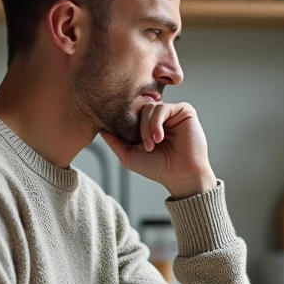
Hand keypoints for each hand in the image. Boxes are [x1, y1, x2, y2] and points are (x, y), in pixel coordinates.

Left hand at [102, 101, 216, 199]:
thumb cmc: (158, 168)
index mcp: (146, 125)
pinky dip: (157, 123)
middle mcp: (159, 117)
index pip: (131, 113)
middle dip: (137, 127)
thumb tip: (99, 128)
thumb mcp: (129, 156)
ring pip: (149, 107)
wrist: (181, 176)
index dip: (125, 121)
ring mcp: (171, 113)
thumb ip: (114, 141)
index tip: (125, 136)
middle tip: (144, 145)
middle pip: (138, 108)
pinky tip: (159, 138)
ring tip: (153, 144)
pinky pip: (163, 107)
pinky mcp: (183, 111)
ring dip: (147, 127)